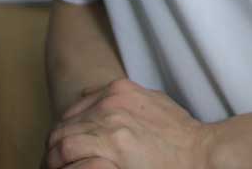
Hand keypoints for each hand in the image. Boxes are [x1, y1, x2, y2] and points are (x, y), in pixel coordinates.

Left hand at [45, 78, 214, 168]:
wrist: (199, 152)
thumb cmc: (180, 135)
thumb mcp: (153, 103)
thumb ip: (126, 100)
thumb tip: (102, 100)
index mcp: (119, 90)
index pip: (75, 108)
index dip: (66, 130)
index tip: (63, 146)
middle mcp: (109, 103)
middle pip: (64, 124)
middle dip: (55, 145)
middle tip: (53, 163)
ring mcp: (107, 124)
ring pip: (60, 139)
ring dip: (52, 157)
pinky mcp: (108, 146)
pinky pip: (67, 153)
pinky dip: (60, 164)